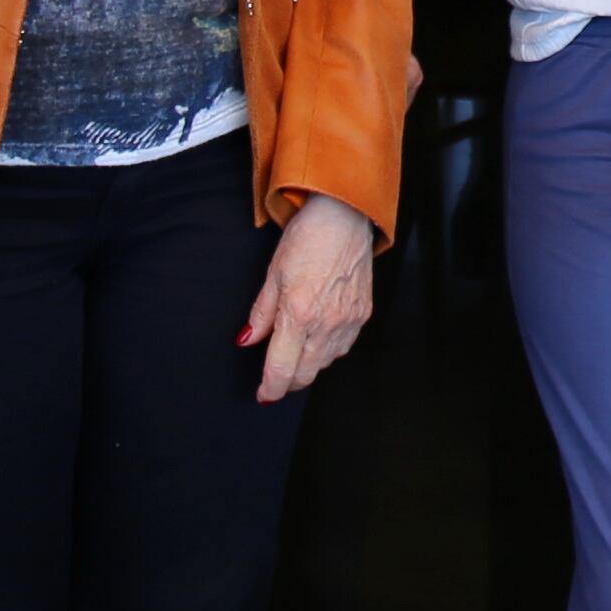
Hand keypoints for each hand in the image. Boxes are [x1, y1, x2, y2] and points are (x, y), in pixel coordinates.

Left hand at [241, 194, 380, 401]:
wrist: (345, 216)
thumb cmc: (308, 237)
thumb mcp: (273, 273)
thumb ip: (261, 314)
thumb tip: (247, 340)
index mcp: (298, 313)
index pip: (281, 368)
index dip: (270, 388)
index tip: (263, 395)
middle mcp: (326, 322)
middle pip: (305, 374)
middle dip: (287, 382)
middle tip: (274, 379)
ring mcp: (348, 320)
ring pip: (325, 364)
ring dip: (307, 367)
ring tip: (295, 353)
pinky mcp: (363, 314)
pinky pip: (343, 347)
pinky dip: (327, 352)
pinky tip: (317, 339)